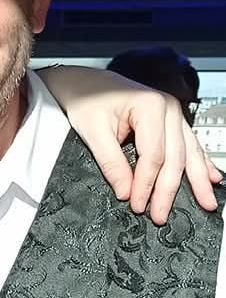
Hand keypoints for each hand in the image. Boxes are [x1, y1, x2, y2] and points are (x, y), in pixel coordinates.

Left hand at [44, 65, 220, 222]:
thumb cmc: (87, 99)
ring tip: (206, 201)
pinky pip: (189, 143)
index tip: (138, 205)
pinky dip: (201, 162)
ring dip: (197, 180)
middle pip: (174, 157)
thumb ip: (111, 164)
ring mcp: (173, 113)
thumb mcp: (93, 132)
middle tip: (161, 215)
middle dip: (168, 190)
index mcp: (150, 106)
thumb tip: (126, 192)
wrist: (85, 82)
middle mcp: (168, 107)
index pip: (153, 155)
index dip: (146, 184)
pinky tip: (212, 177)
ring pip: (188, 152)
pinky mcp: (171, 119)